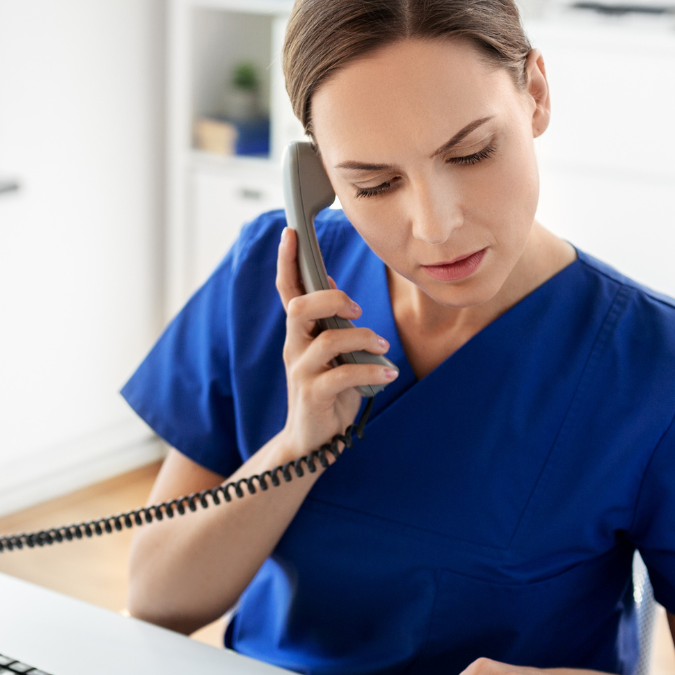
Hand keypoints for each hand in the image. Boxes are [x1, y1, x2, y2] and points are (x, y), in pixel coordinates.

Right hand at [274, 227, 398, 457]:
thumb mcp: (330, 353)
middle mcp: (294, 348)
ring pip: (327, 340)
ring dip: (363, 338)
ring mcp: (301, 372)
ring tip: (383, 348)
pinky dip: (371, 371)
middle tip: (356, 309)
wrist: (313, 442)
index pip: (287, 291)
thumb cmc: (328, 392)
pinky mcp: (313, 395)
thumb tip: (331, 285)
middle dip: (332, 299)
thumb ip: (328, 322)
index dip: (286, 261)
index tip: (290, 233)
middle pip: (300, 307)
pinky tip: (388, 375)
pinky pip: (343, 375)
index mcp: (299, 333)